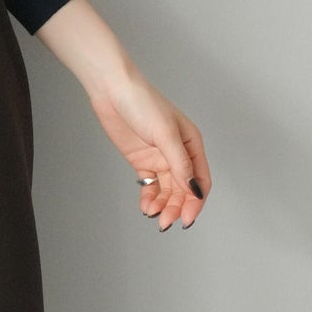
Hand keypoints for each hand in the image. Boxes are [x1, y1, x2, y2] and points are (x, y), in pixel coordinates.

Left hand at [85, 68, 211, 229]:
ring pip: (167, 190)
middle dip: (177, 207)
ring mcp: (159, 157)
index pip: (200, 180)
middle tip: (165, 221)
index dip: (196, 201)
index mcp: (191, 144)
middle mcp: (178, 153)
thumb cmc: (143, 102)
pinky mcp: (142, 160)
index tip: (187, 218)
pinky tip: (146, 206)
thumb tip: (194, 190)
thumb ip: (180, 163)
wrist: (111, 89)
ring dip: (163, 205)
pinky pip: (150, 185)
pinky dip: (149, 197)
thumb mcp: (166, 133)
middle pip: (183, 189)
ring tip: (153, 215)